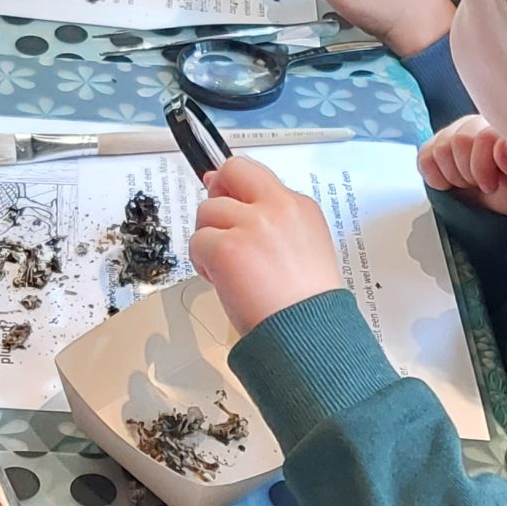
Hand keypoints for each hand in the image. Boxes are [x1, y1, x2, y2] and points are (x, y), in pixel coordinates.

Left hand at [189, 155, 340, 336]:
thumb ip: (274, 222)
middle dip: (217, 190)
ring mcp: (252, 225)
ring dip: (208, 238)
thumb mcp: (305, 248)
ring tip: (227, 268)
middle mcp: (277, 208)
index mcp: (300, 208)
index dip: (236, 188)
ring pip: (207, 211)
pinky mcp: (227, 248)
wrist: (310, 335)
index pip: (257, 176)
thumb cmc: (308, 305)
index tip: (229, 201)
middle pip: (232, 171)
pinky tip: (220, 280)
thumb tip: (235, 203)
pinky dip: (201, 262)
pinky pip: (196, 242)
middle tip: (218, 222)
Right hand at [418, 118, 506, 216]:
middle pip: (459, 141)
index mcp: (505, 127)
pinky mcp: (435, 145)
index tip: (491, 185)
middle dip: (469, 173)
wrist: (501, 202)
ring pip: (440, 150)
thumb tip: (503, 145)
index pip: (484, 137)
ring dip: (454, 176)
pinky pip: (424, 158)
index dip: (483, 167)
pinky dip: (435, 177)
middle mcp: (478, 123)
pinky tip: (452, 181)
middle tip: (481, 184)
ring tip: (469, 182)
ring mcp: (455, 132)